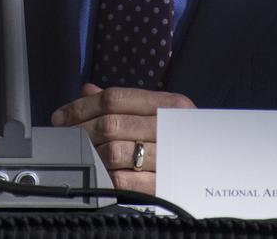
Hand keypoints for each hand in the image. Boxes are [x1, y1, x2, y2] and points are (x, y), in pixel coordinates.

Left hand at [51, 82, 194, 193]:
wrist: (215, 171)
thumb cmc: (179, 139)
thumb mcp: (157, 115)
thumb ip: (122, 103)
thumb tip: (86, 90)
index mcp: (168, 105)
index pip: (114, 98)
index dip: (81, 106)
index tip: (61, 116)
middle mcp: (170, 127)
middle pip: (110, 124)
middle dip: (80, 131)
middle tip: (66, 137)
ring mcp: (168, 157)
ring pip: (113, 152)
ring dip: (90, 153)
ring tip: (81, 154)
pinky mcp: (163, 186)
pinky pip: (123, 180)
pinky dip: (104, 176)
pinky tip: (98, 172)